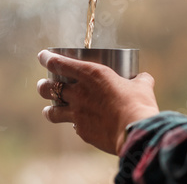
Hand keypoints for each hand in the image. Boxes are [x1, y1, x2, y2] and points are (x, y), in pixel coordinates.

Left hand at [36, 50, 159, 154]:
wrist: (135, 132)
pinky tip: (79, 124)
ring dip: (49, 109)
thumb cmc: (139, 103)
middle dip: (43, 86)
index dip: (47, 58)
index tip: (42, 56)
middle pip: (48, 88)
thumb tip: (144, 77)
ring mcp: (77, 113)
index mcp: (91, 74)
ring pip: (51, 111)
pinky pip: (73, 126)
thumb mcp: (142, 86)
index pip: (58, 63)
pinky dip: (74, 124)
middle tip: (44, 85)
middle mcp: (79, 92)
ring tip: (49, 110)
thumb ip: (140, 79)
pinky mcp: (82, 131)